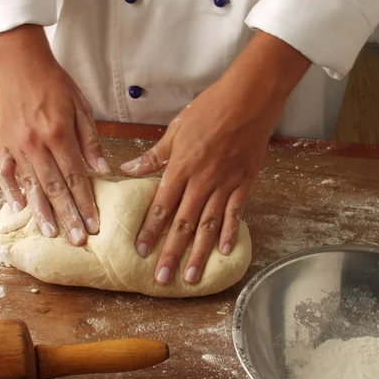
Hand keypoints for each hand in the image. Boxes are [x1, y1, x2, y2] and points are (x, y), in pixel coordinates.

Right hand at [0, 24, 110, 245]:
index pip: (76, 177)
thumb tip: (102, 169)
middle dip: (68, 216)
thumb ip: (91, 140)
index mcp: (59, 134)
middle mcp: (36, 144)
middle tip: (78, 240)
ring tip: (50, 234)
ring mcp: (16, 146)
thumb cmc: (55, 82)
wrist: (20, 62)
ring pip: (31, 186)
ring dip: (41, 212)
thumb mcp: (81, 106)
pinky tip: (18, 208)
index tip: (94, 224)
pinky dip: (9, 191)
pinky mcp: (3, 143)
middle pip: (55, 188)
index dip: (86, 203)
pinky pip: (4, 172)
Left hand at [121, 31, 310, 284]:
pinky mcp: (245, 183)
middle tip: (162, 279)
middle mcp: (202, 181)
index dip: (151, 230)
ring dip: (199, 253)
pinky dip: (229, 233)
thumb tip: (129, 169)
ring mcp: (225, 184)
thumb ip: (154, 155)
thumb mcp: (177, 129)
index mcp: (182, 166)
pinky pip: (235, 213)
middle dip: (172, 253)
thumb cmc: (210, 108)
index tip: (140, 251)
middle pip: (184, 224)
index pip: (162, 206)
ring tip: (191, 278)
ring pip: (208, 225)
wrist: (249, 99)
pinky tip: (223, 251)